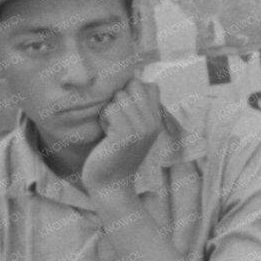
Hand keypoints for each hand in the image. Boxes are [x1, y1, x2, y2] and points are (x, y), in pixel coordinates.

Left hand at [81, 78, 163, 197]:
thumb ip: (138, 106)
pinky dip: (103, 120)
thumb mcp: (134, 128)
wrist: (111, 185)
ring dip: (108, 111)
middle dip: (118, 99)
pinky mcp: (125, 135)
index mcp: (157, 120)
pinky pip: (110, 110)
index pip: (149, 86)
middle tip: (116, 122)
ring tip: (111, 130)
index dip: (132, 92)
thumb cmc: (116, 154)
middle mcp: (153, 123)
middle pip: (132, 87)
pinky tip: (106, 136)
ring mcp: (141, 129)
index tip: (127, 112)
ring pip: (119, 98)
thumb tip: (135, 75)